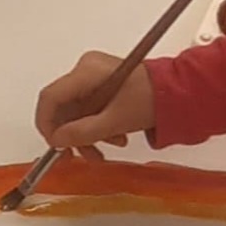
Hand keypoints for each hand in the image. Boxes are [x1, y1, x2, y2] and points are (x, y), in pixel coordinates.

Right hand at [35, 51, 154, 159]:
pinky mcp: (100, 86)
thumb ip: (82, 133)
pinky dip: (94, 128)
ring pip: (73, 113)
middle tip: (80, 154)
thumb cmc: (152, 100)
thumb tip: (57, 140)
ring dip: (85, 135)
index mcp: (86, 72)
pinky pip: (85, 110)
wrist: (179, 92)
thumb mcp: (114, 121)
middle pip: (61, 108)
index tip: (55, 145)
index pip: (49, 98)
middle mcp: (85, 70)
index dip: (47, 125)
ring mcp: (92, 78)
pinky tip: (112, 137)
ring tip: (102, 150)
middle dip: (71, 135)